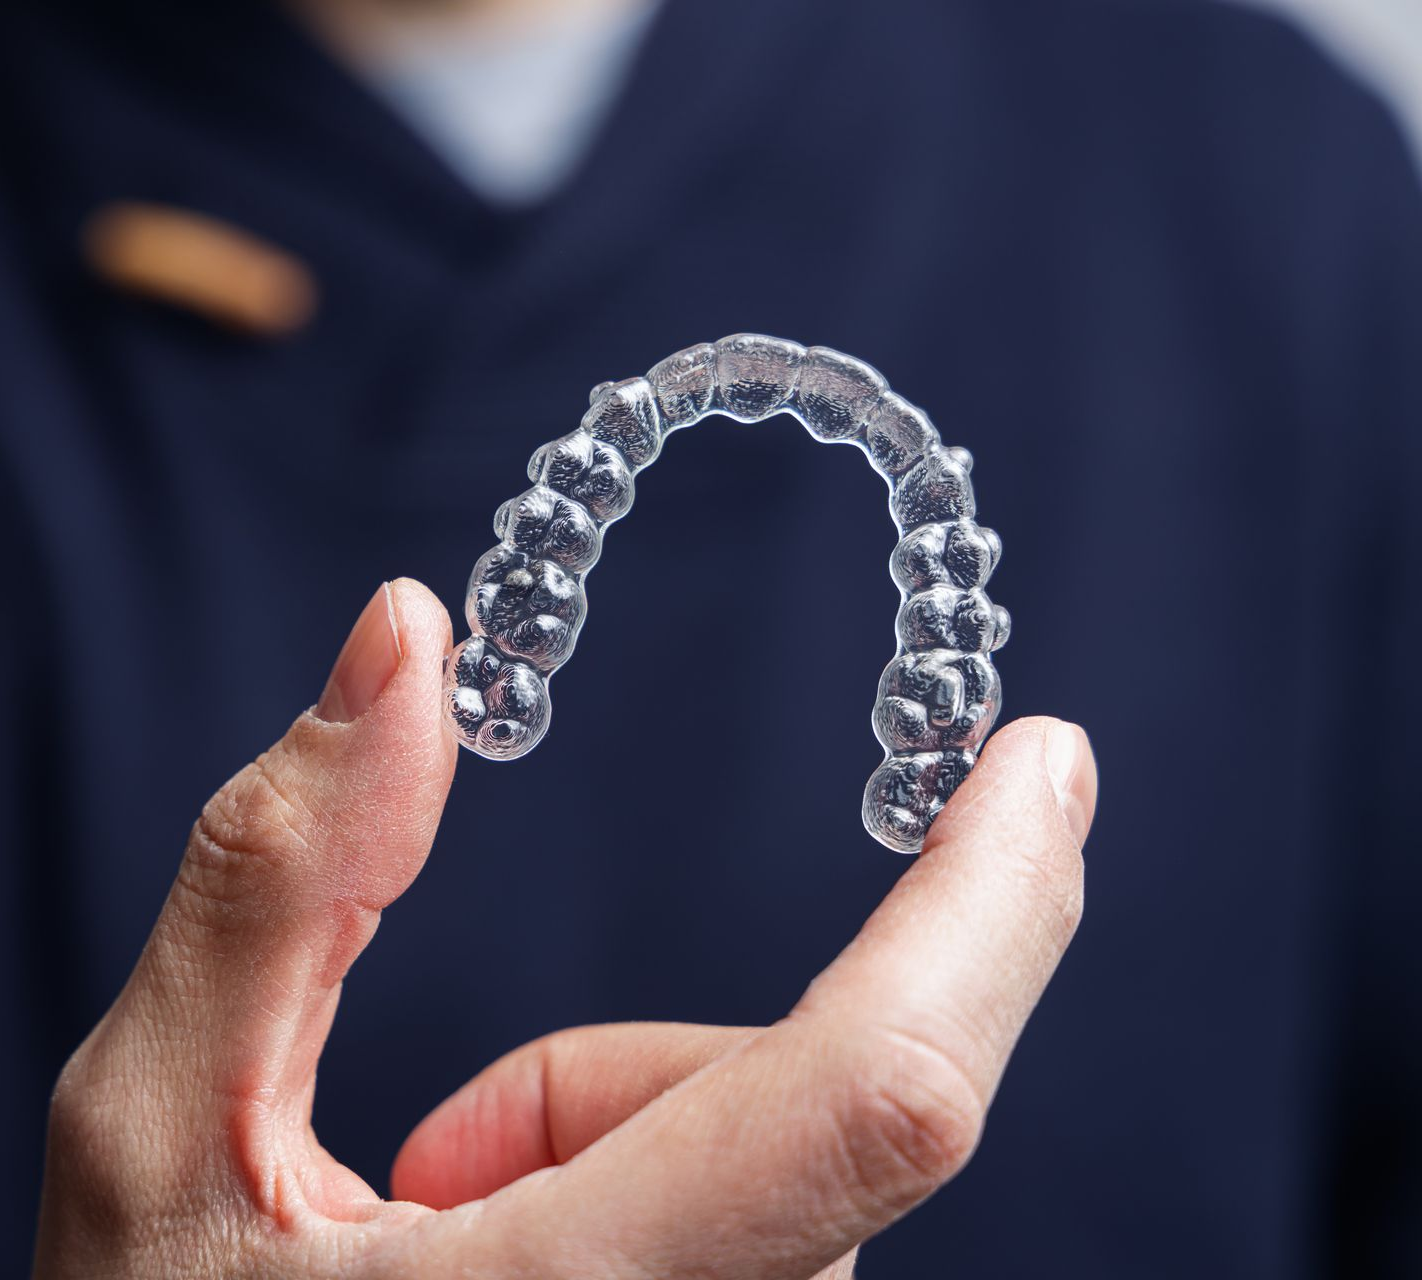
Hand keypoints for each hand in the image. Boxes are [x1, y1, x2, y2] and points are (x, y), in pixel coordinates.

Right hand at [32, 579, 1095, 1278]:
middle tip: (429, 1154)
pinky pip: (770, 1219)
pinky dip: (649, 1172)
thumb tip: (410, 639)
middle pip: (810, 1114)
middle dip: (626, 1069)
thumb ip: (283, 874)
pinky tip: (501, 1244)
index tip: (1040, 762)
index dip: (985, 909)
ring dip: (613, 1123)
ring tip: (423, 1222)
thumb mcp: (159, 1128)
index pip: (879, 1094)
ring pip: (781, 1160)